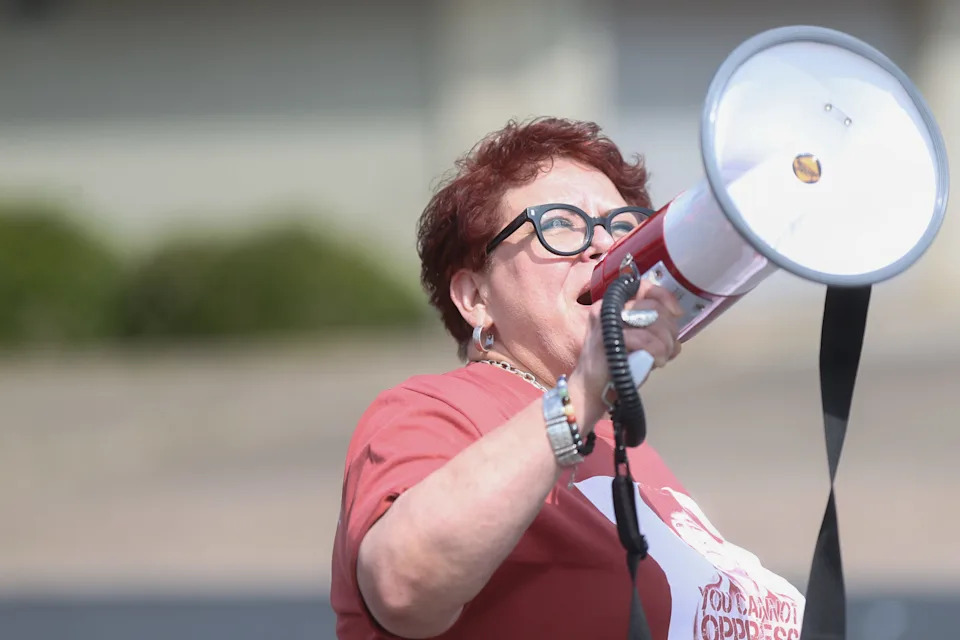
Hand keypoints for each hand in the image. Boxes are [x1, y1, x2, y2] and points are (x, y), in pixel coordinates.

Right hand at [568, 279, 682, 429]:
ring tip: (662, 358)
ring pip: (652, 321)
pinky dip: (656, 351)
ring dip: (664, 343)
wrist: (592, 391)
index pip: (644, 288)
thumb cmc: (616, 367)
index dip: (665, 297)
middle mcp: (607, 307)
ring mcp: (605, 321)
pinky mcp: (607, 338)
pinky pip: (644, 338)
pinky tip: (656, 363)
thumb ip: (654, 331)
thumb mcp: (638, 343)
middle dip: (669, 330)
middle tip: (668, 348)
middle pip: (653, 306)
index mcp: (614, 305)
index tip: (676, 313)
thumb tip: (676, 331)